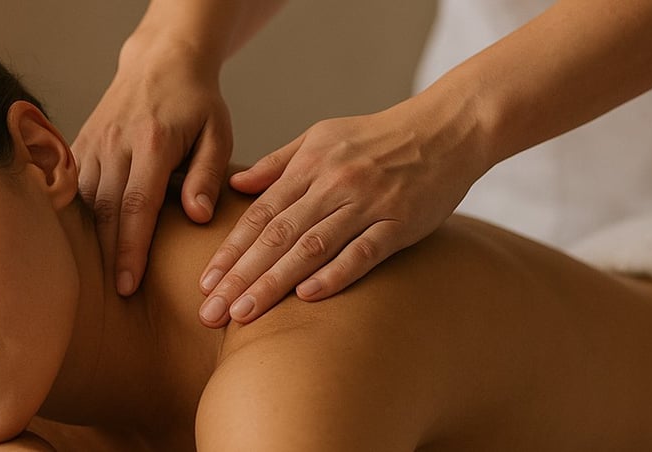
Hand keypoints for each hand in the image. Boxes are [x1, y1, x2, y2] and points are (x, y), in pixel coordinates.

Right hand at [74, 52, 232, 295]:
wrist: (160, 59)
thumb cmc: (196, 102)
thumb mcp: (217, 132)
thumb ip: (207, 174)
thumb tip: (198, 216)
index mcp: (151, 143)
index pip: (136, 207)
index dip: (130, 250)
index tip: (127, 286)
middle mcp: (114, 143)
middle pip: (104, 211)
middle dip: (107, 256)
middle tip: (112, 297)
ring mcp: (92, 142)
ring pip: (83, 201)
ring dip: (87, 240)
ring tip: (94, 279)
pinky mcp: (79, 142)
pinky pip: (71, 186)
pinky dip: (73, 216)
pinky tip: (79, 244)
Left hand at [197, 100, 488, 326]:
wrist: (447, 128)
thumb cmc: (380, 136)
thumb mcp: (322, 136)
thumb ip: (278, 163)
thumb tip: (234, 185)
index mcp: (310, 165)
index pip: (260, 214)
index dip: (230, 250)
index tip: (204, 282)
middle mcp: (333, 184)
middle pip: (276, 236)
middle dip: (240, 276)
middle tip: (210, 311)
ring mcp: (367, 203)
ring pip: (311, 247)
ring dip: (274, 282)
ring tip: (243, 314)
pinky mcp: (400, 222)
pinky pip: (363, 252)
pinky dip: (335, 274)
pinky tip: (307, 297)